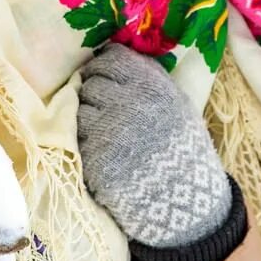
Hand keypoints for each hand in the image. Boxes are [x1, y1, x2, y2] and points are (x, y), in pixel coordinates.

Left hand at [76, 43, 231, 248]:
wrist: (185, 203)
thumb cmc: (184, 150)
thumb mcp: (178, 103)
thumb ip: (149, 78)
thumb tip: (115, 57)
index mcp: (151, 86)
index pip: (111, 59)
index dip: (104, 67)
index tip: (105, 76)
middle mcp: (127, 104)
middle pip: (91, 83)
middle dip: (95, 93)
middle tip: (107, 109)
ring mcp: (107, 132)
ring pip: (79, 110)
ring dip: (88, 119)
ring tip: (107, 133)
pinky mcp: (94, 159)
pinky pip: (76, 140)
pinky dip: (86, 144)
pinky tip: (105, 153)